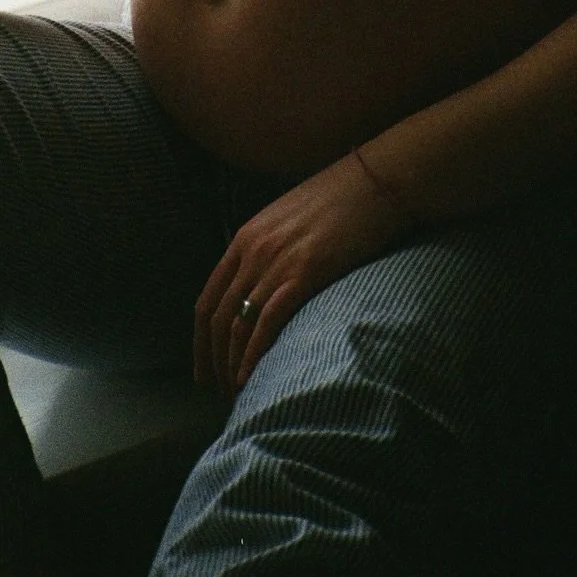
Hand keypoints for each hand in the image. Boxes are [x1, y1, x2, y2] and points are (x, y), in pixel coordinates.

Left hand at [194, 150, 415, 396]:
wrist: (374, 182)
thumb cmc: (340, 200)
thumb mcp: (289, 219)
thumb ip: (269, 249)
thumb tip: (263, 287)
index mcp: (245, 237)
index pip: (208, 299)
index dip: (201, 341)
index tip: (203, 370)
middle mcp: (252, 251)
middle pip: (218, 318)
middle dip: (214, 361)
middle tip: (220, 392)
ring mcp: (276, 262)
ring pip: (238, 326)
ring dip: (233, 365)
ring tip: (239, 394)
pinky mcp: (303, 274)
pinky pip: (266, 323)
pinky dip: (254, 356)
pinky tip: (252, 379)